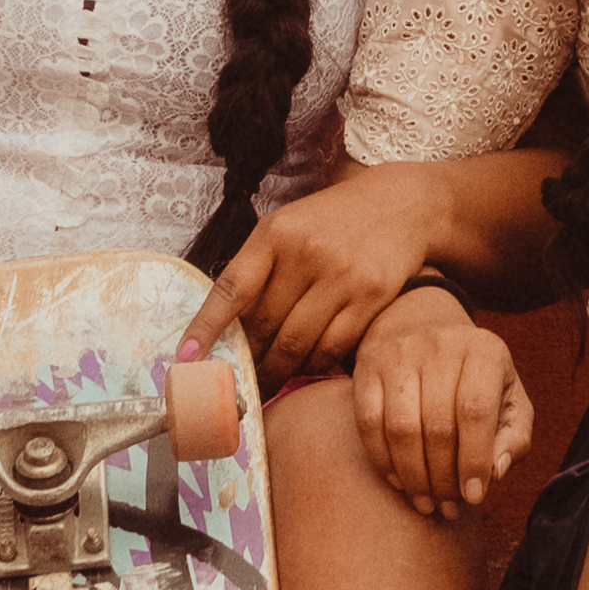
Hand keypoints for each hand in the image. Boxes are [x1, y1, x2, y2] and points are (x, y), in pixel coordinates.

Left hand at [198, 164, 459, 384]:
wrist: (401, 206)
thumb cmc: (331, 222)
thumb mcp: (288, 227)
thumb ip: (257, 268)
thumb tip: (222, 328)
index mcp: (276, 233)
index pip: (232, 288)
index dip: (206, 327)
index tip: (187, 358)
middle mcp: (307, 253)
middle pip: (264, 324)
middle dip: (246, 359)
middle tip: (234, 382)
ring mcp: (341, 276)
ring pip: (296, 344)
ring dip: (277, 371)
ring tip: (266, 383)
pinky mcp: (371, 297)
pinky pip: (332, 348)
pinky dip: (313, 366)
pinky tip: (306, 367)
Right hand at [347, 282, 533, 522]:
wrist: (424, 326)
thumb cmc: (475, 378)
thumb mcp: (510, 399)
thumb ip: (514, 437)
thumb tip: (496, 471)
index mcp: (484, 350)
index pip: (476, 412)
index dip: (474, 461)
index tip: (473, 498)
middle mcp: (440, 344)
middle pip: (437, 426)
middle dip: (443, 478)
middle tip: (448, 507)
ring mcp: (399, 353)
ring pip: (401, 429)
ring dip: (413, 477)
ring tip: (426, 502)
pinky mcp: (367, 366)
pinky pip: (369, 424)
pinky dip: (383, 461)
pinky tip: (399, 482)